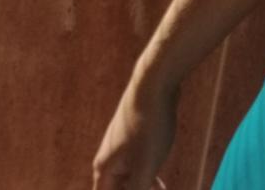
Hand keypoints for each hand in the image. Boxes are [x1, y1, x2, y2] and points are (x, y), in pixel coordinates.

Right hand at [92, 73, 176, 189]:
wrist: (154, 84)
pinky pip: (138, 167)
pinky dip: (146, 178)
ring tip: (159, 188)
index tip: (141, 189)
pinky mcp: (136, 138)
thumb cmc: (150, 125)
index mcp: (105, 170)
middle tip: (156, 188)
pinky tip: (159, 182)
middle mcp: (108, 159)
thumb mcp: (146, 166)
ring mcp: (121, 148)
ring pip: (129, 180)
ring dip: (141, 188)